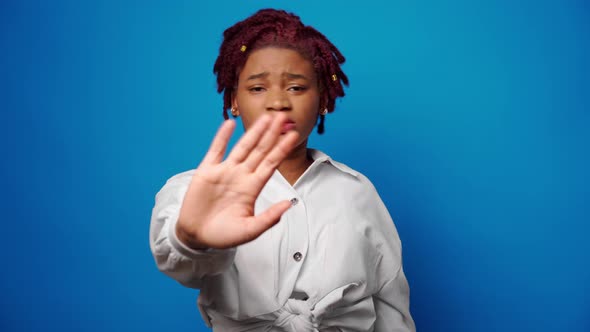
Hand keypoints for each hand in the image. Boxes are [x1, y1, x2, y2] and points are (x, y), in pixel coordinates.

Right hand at [176, 114, 298, 249]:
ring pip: (242, 147)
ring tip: (265, 117)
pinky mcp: (207, 171)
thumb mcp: (250, 230)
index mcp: (252, 187)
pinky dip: (222, 137)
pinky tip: (230, 124)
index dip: (281, 149)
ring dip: (253, 132)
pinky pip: (216, 150)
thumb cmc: (224, 235)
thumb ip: (269, 218)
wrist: (197, 236)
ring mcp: (224, 171)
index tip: (293, 135)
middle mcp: (241, 175)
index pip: (271, 164)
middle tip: (283, 116)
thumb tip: (289, 204)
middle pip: (260, 150)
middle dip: (272, 134)